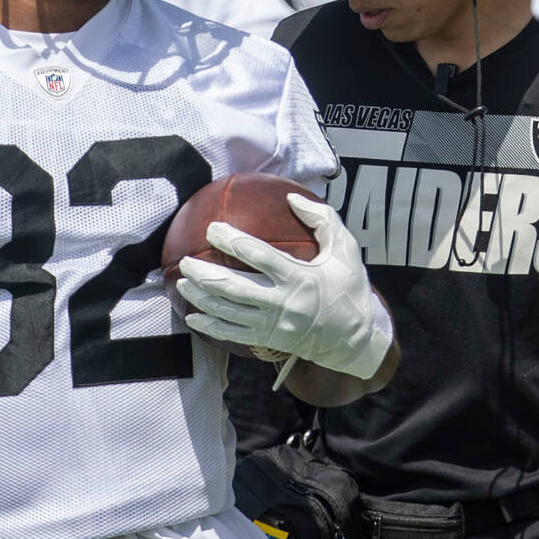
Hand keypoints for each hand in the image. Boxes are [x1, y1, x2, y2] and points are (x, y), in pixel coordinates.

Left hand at [176, 194, 391, 379]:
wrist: (355, 341)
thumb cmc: (349, 288)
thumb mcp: (347, 251)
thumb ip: (323, 220)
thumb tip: (292, 196)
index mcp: (301, 278)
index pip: (260, 257)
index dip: (233, 242)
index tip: (213, 228)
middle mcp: (284, 304)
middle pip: (235, 288)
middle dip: (206, 274)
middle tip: (186, 261)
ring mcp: (274, 325)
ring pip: (229, 312)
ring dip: (202, 298)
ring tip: (182, 282)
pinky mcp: (269, 340)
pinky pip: (233, 335)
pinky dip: (210, 327)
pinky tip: (191, 317)